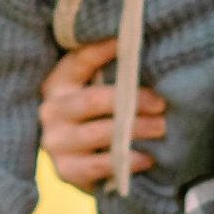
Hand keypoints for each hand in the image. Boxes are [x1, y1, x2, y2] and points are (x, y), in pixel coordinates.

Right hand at [38, 40, 164, 196]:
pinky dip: (128, 160)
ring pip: (99, 133)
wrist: (79, 163)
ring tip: (162, 127)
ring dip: (136, 130)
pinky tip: (149, 156)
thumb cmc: (93, 117)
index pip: (79, 61)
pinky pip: (101, 165)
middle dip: (132, 101)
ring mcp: (56, 143)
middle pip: (93, 99)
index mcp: (57, 84)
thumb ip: (106, 70)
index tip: (129, 42)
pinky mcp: (66, 171)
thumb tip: (136, 43)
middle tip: (162, 103)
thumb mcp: (92, 89)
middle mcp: (51, 112)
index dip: (102, 50)